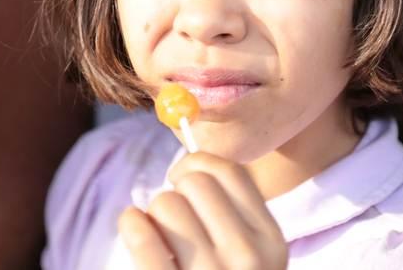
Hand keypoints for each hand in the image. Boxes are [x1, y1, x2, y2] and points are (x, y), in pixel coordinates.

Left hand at [118, 152, 287, 269]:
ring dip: (154, 216)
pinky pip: (141, 230)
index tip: (185, 179)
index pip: (228, 170)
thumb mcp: (247, 256)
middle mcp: (249, 260)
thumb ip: (229, 208)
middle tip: (173, 215)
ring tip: (164, 242)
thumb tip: (189, 144)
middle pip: (194, 179)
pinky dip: (131, 224)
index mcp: (271, 242)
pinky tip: (136, 230)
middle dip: (175, 190)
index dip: (196, 165)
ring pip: (165, 203)